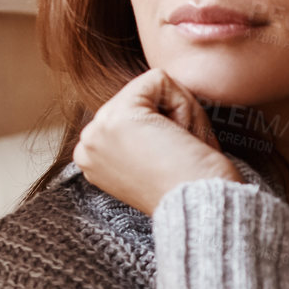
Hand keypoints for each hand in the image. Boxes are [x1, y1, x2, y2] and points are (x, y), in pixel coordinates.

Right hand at [72, 69, 241, 215]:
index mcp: (93, 158)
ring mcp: (98, 129)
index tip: (173, 160)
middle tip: (183, 154)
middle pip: (142, 98)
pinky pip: (160, 80)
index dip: (165, 128)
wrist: (201, 209)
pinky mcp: (120, 114)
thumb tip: (157, 93)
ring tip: (182, 150)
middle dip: (174, 117)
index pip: (135, 112)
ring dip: (181, 113)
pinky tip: (182, 137)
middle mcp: (86, 145)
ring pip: (152, 87)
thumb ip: (142, 132)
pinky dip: (184, 104)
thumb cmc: (192, 189)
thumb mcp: (153, 159)